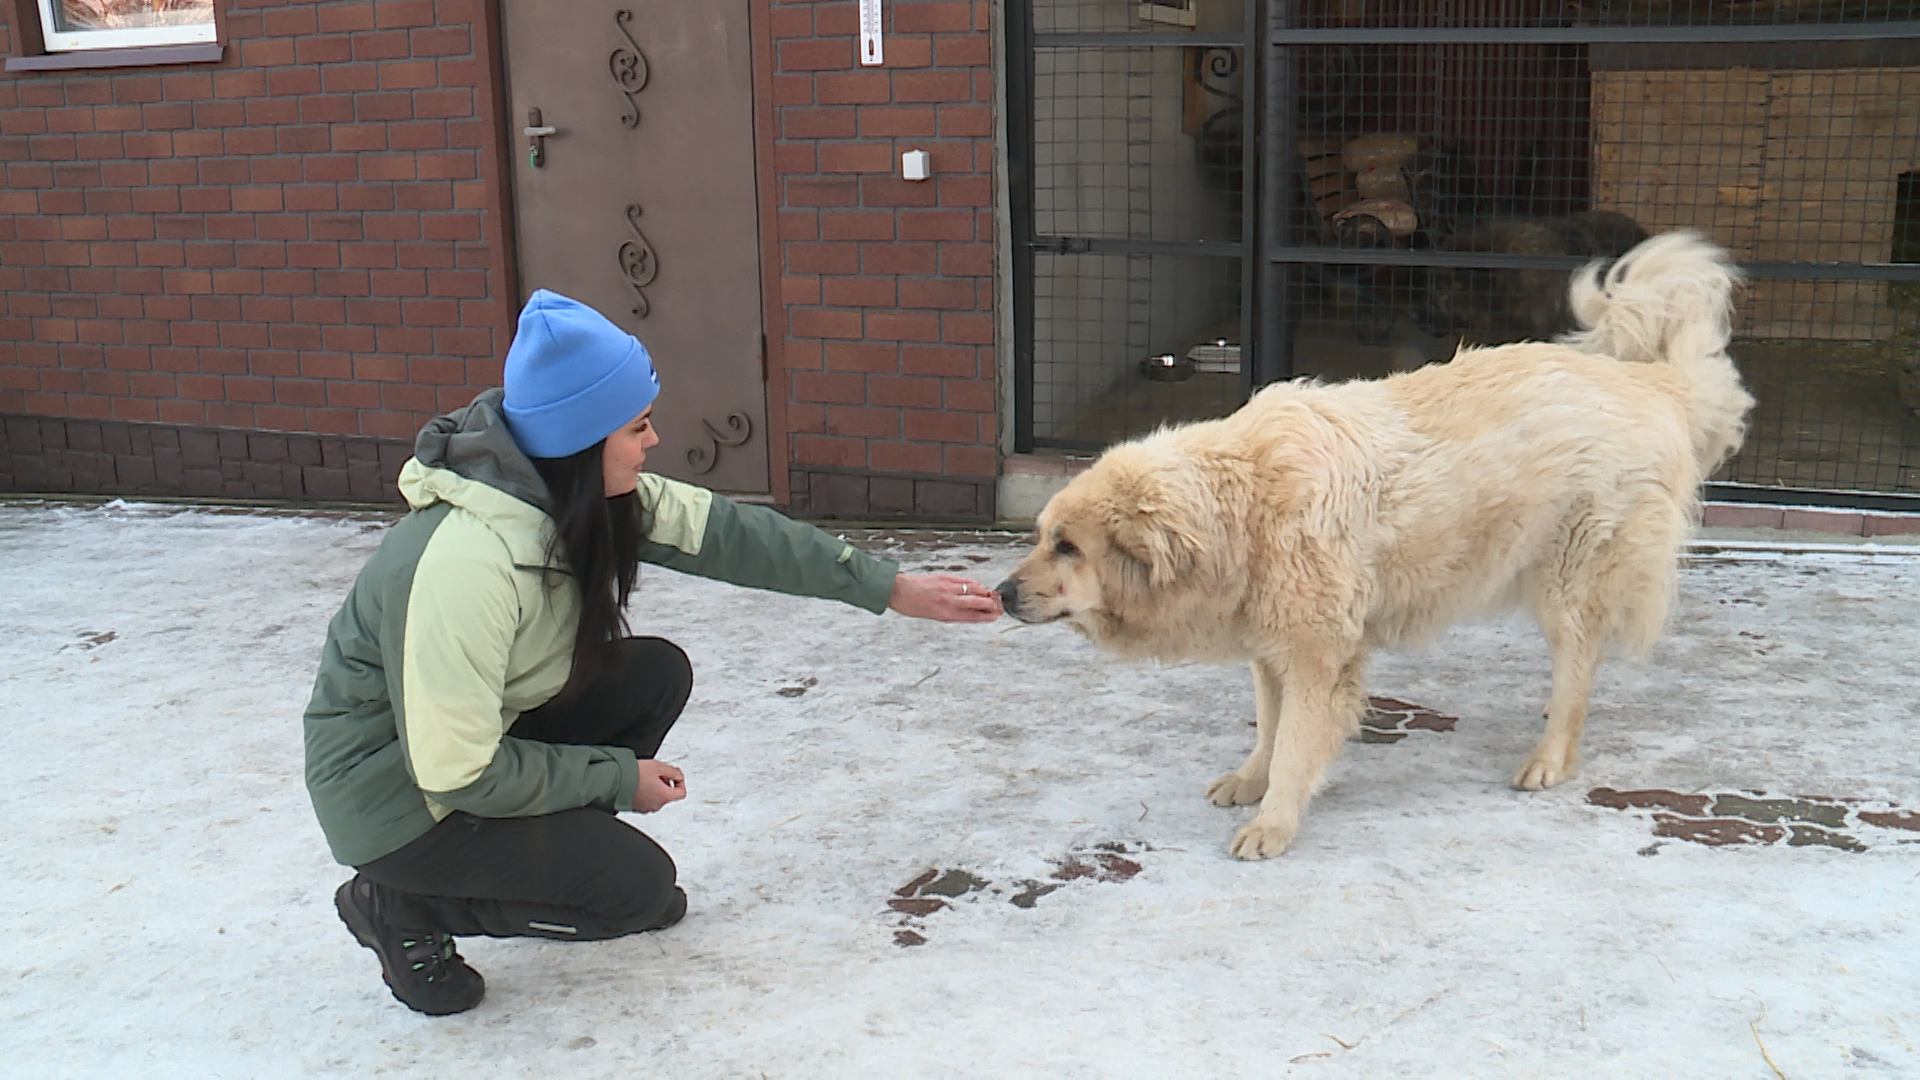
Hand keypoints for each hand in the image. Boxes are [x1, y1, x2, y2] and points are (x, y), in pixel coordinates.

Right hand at [634, 759, 685, 812]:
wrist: (614, 782)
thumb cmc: (634, 775)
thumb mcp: (658, 766)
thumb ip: (674, 771)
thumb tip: (679, 775)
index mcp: (665, 797)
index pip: (682, 793)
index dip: (679, 782)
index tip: (673, 775)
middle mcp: (656, 806)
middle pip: (667, 794)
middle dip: (664, 783)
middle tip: (655, 773)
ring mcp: (645, 808)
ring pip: (656, 797)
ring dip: (654, 788)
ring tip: (644, 777)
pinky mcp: (635, 808)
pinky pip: (645, 800)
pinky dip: (644, 793)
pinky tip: (637, 783)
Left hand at [888, 573, 1002, 622]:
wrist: (898, 591)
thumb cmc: (913, 606)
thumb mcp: (933, 616)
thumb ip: (952, 614)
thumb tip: (970, 612)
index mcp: (946, 614)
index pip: (973, 616)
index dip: (987, 616)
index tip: (997, 616)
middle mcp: (949, 601)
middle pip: (977, 602)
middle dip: (991, 604)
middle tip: (999, 606)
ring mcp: (948, 588)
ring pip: (974, 590)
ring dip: (986, 593)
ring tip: (992, 595)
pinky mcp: (945, 578)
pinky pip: (965, 581)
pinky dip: (974, 584)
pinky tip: (979, 586)